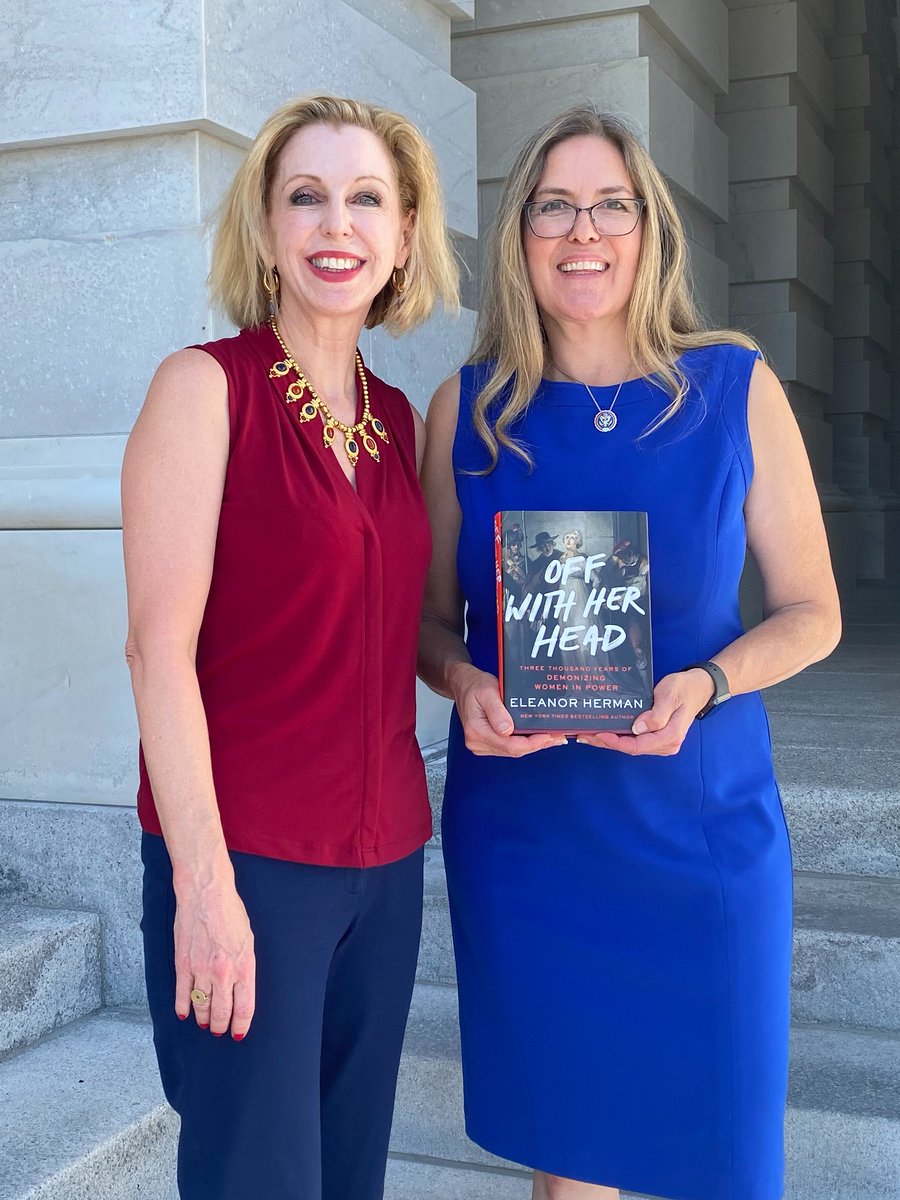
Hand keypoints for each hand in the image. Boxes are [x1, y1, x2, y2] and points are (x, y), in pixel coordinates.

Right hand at [172, 875, 255, 1039]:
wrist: (206, 894)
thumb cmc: (230, 912)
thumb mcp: (248, 939)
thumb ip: (245, 965)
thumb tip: (240, 988)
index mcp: (244, 965)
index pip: (244, 1006)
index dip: (241, 1023)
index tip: (238, 1032)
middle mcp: (223, 972)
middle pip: (222, 1011)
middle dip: (221, 1025)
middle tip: (219, 1031)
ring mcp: (201, 970)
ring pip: (201, 1005)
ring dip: (203, 1018)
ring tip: (205, 1024)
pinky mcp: (183, 964)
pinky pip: (182, 993)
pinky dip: (182, 1007)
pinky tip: (184, 1014)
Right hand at [452, 665, 566, 756]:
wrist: (464, 684)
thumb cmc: (475, 686)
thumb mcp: (487, 692)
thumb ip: (497, 711)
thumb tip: (507, 730)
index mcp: (477, 731)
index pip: (509, 745)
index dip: (531, 743)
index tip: (547, 736)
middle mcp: (477, 742)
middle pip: (513, 751)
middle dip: (537, 745)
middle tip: (557, 737)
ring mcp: (482, 744)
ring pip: (512, 751)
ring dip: (533, 745)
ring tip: (552, 738)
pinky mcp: (487, 743)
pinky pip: (509, 747)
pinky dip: (525, 743)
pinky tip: (537, 738)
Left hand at [575, 668, 713, 756]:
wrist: (698, 687)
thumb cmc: (683, 689)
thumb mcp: (669, 697)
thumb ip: (656, 715)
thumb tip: (638, 729)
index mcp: (670, 737)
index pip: (637, 745)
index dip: (615, 742)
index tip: (597, 734)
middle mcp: (666, 744)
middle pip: (631, 748)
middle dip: (606, 743)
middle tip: (583, 736)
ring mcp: (661, 742)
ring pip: (631, 746)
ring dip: (610, 741)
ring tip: (588, 735)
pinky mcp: (657, 736)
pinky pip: (635, 740)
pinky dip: (619, 737)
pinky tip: (605, 732)